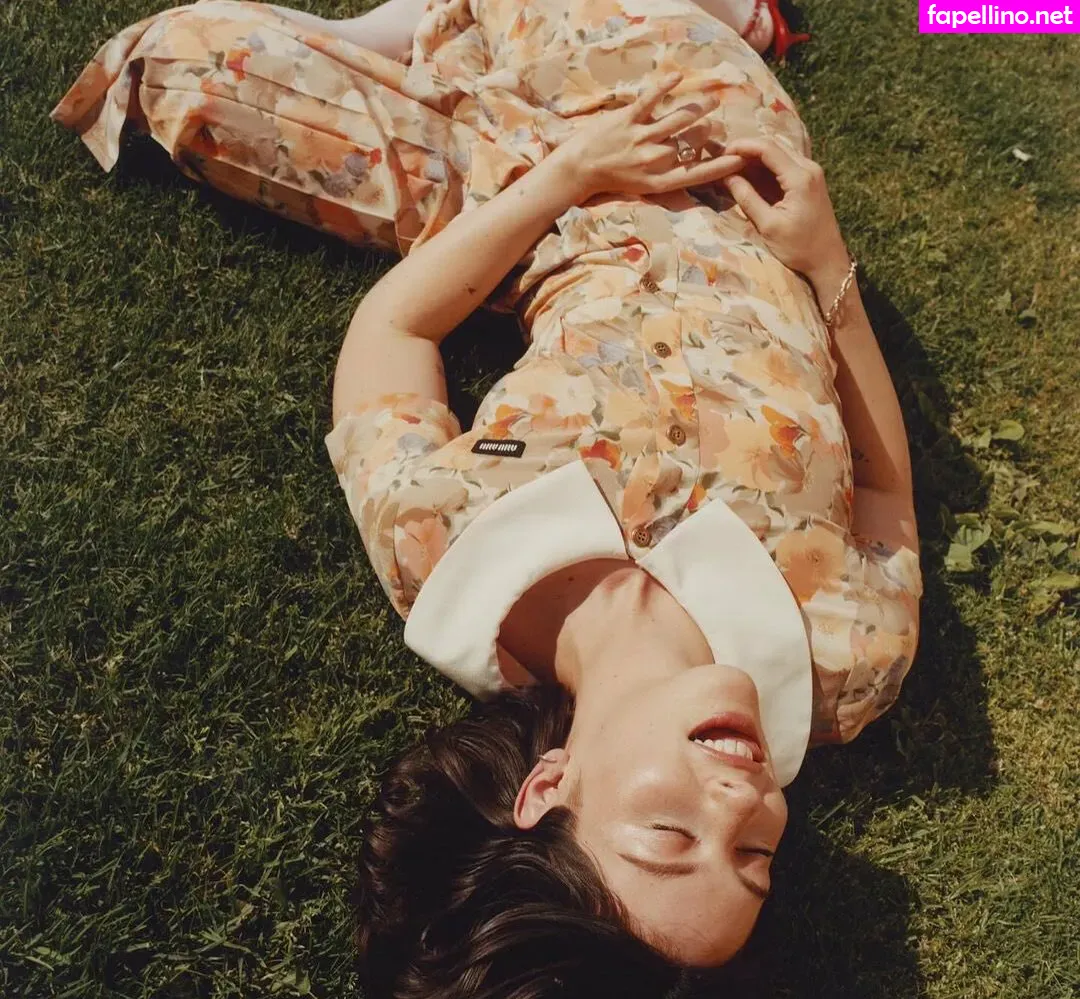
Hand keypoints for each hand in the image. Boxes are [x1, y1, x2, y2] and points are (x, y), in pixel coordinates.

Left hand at [556, 72, 746, 198]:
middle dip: (707, 131)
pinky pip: (650, 100)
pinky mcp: (626, 120)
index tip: (741, 159)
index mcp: (659, 181)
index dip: (720, 166)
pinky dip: (664, 86)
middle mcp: (653, 160)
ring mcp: (640, 138)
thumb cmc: (611, 178)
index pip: (697, 174)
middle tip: (717, 124)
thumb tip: (692, 159)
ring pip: (679, 119)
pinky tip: (678, 77)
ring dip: (699, 107)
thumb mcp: (642, 186)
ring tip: (714, 100)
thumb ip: (667, 173)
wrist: (578, 171)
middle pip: (691, 141)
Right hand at [721, 137, 848, 282]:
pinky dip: (764, 170)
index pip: (768, 148)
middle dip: (747, 152)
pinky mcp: (808, 182)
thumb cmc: (799, 248)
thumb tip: (727, 177)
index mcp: (800, 177)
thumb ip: (747, 198)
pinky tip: (748, 178)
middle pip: (773, 148)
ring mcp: (810, 173)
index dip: (743, 146)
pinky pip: (783, 167)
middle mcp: (808, 168)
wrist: (827, 261)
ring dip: (754, 160)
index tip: (722, 152)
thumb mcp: (769, 226)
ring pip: (777, 155)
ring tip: (731, 169)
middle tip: (723, 161)